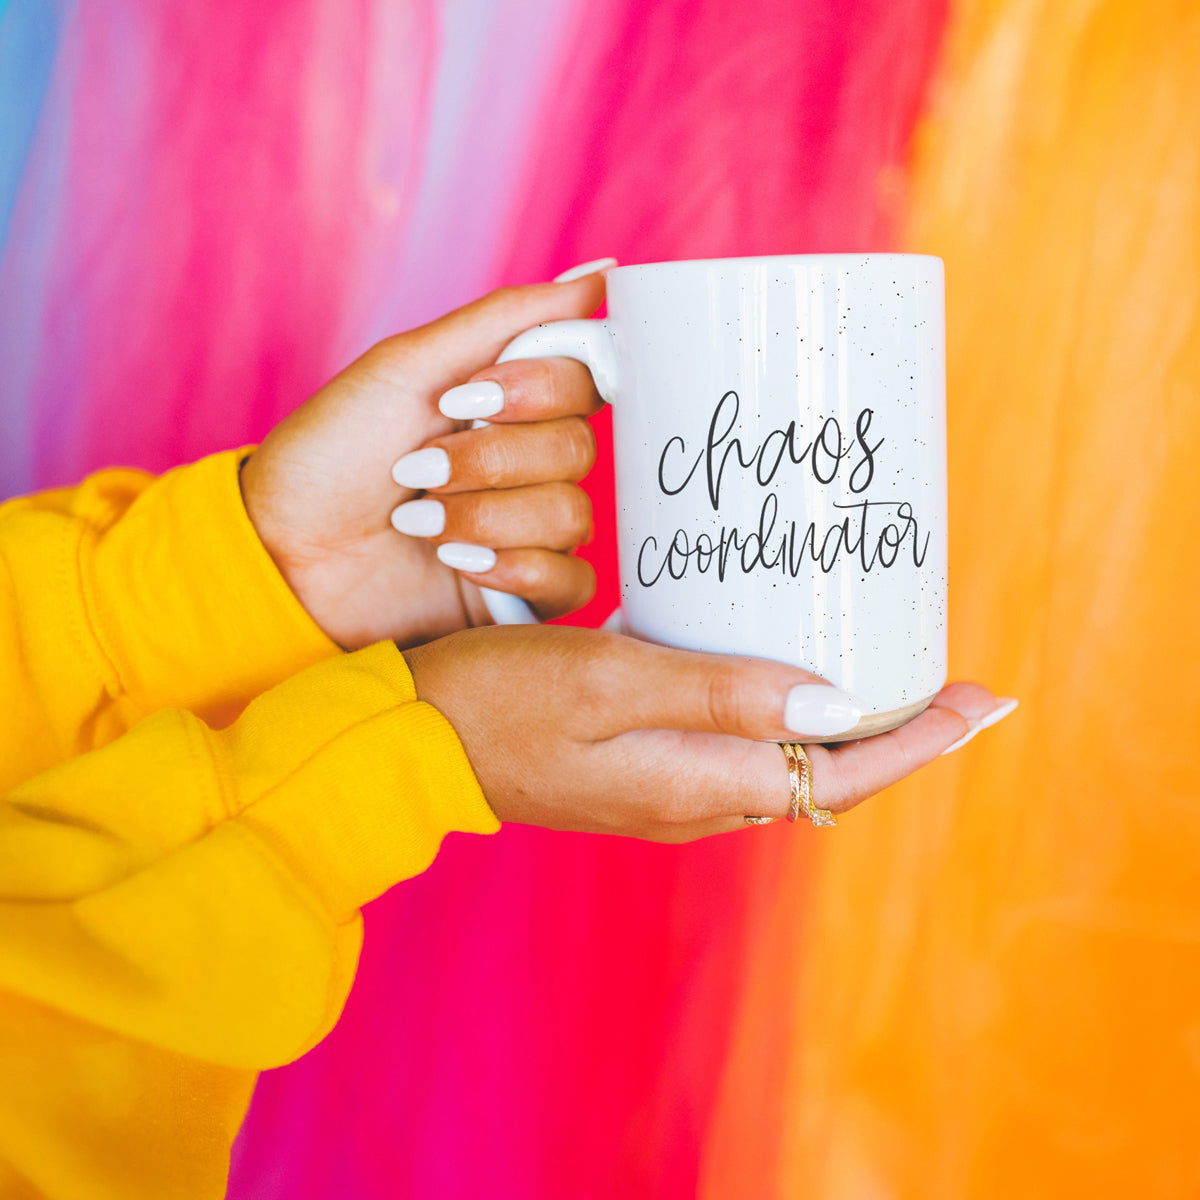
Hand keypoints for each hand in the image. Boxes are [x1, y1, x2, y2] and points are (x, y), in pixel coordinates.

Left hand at [240, 275, 607, 649]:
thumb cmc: (332, 453)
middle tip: (418, 470)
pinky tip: (460, 564)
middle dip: (492, 460)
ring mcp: (529, 528)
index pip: (586, 379)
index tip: (466, 396)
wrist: (283, 551)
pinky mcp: (524, 592)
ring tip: (418, 523)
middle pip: (578, 449)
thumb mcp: (408, 367)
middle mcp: (529, 461)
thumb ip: (509, 319)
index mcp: (509, 400)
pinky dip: (518, 570)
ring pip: (572, 516)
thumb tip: (603, 273)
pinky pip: (573, 581)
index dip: (540, 390)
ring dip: (486, 517)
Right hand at [405, 625, 1009, 840]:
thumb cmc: (499, 703)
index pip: (843, 773)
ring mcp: (667, 789)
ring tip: (880, 669)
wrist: (412, 746)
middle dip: (897, 734)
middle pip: (827, 777)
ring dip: (842, 728)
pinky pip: (738, 749)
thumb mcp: (610, 683)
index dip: (919, 739)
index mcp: (697, 783)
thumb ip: (721, 695)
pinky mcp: (641, 769)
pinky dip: (780, 717)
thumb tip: (838, 710)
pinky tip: (777, 670)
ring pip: (786, 764)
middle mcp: (695, 799)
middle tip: (946, 676)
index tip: (982, 699)